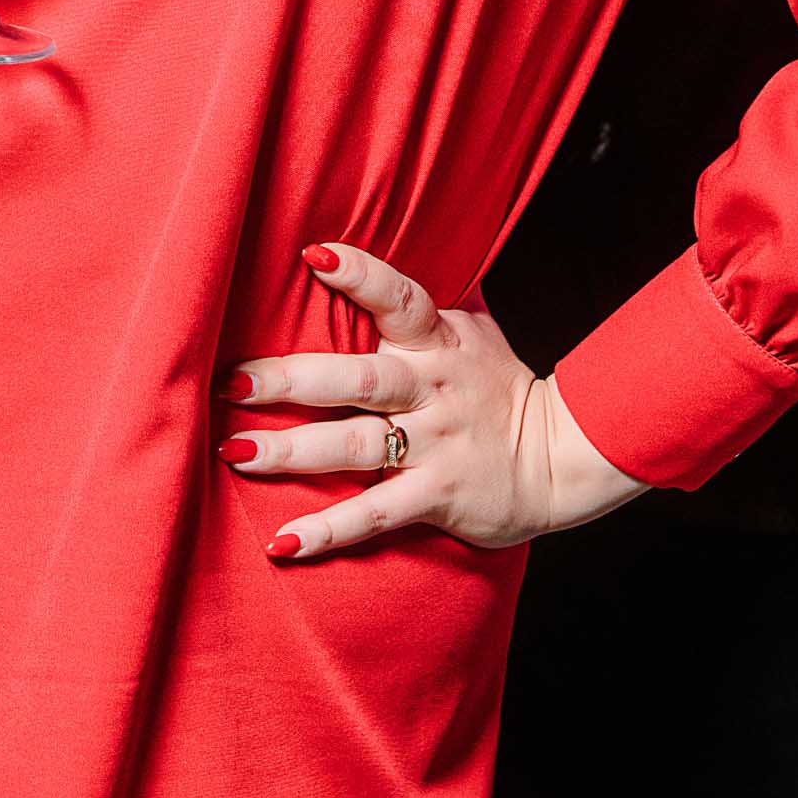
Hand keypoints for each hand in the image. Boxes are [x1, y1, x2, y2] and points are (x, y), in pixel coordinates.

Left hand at [214, 241, 648, 559]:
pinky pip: (375, 515)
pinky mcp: (437, 496)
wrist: (564, 458)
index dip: (361, 275)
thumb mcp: (472, 333)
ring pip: (354, 445)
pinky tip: (282, 542)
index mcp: (437, 342)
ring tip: (236, 451)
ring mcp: (435, 445)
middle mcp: (432, 388)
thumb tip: (358, 257)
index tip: (314, 255)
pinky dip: (328, 531)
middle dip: (292, 379)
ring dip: (291, 450)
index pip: (400, 299)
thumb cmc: (499, 388)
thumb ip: (420, 308)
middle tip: (234, 381)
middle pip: (357, 379)